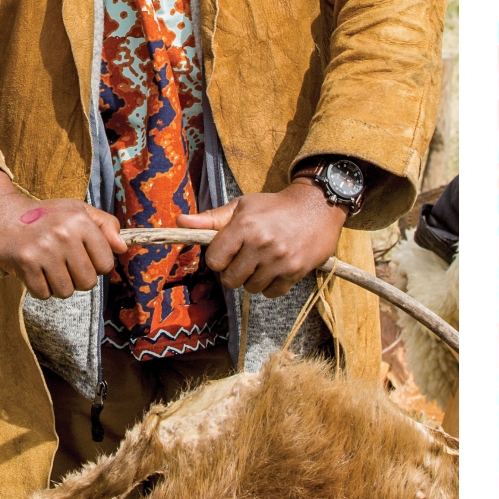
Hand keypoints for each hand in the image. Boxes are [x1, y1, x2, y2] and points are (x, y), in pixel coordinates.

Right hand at [0, 161, 121, 300]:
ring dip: (58, 285)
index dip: (96, 265)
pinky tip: (34, 272)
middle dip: (78, 279)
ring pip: (66, 291)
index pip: (106, 264)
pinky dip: (40, 288)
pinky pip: (43, 294)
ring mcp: (44, 250)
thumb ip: (105, 225)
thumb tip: (122, 248)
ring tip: (49, 268)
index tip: (83, 258)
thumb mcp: (77, 210)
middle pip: (88, 282)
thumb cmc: (44, 215)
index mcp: (80, 221)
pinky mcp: (24, 263)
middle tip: (64, 265)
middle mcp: (64, 235)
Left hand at [188, 185, 344, 296]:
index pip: (214, 261)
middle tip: (245, 259)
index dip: (219, 259)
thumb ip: (211, 219)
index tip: (228, 252)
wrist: (318, 206)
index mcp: (244, 226)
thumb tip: (179, 222)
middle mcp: (261, 243)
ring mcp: (279, 259)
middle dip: (234, 272)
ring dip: (253, 280)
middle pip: (231, 280)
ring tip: (262, 263)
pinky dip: (270, 286)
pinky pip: (271, 293)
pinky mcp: (295, 271)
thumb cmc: (274, 206)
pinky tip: (275, 270)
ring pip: (250, 288)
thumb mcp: (242, 207)